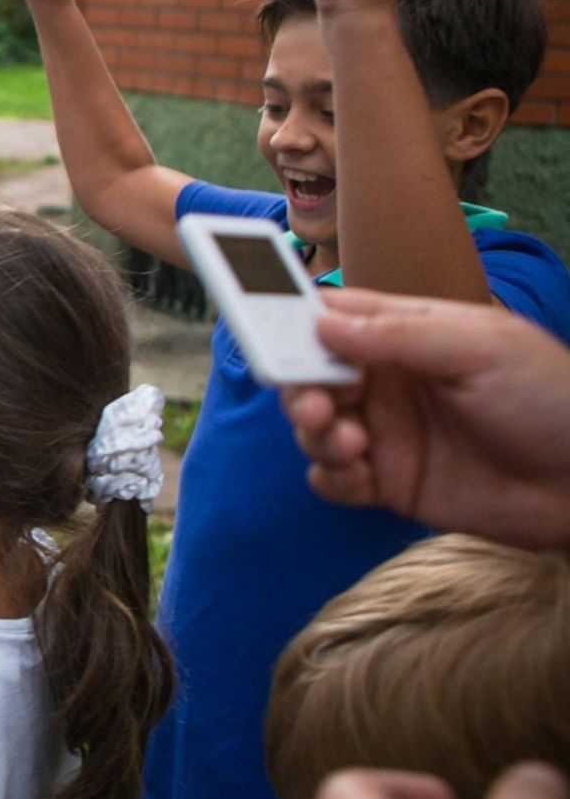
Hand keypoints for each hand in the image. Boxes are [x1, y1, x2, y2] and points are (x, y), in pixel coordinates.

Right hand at [280, 288, 569, 548]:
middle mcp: (387, 381)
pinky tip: (356, 473)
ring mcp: (386, 432)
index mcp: (408, 334)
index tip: (258, 323)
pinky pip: (331, 477)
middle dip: (297, 385)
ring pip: (313, 425)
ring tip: (349, 440)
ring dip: (314, 431)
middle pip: (309, 373)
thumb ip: (400, 333)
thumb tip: (320, 320)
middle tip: (316, 403)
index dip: (290, 316)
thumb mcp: (482, 348)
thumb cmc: (551, 399)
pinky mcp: (388, 483)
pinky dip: (329, 474)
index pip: (333, 315)